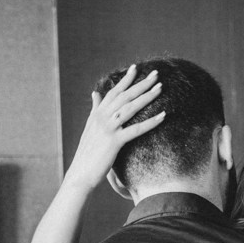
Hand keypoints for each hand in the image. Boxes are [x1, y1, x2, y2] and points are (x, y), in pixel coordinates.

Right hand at [63, 66, 165, 192]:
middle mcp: (102, 118)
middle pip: (125, 96)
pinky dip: (150, 122)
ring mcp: (108, 129)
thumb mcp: (90, 128)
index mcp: (97, 114)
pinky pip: (136, 130)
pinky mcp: (114, 142)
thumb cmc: (87, 154)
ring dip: (146, 97)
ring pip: (130, 108)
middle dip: (141, 83)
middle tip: (156, 74)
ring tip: (160, 88)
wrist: (80, 174)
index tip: (136, 68)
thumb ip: (95, 110)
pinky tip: (163, 116)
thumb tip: (95, 94)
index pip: (113, 92)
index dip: (126, 80)